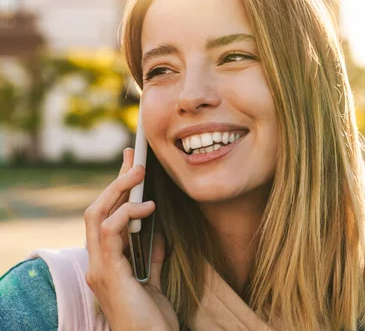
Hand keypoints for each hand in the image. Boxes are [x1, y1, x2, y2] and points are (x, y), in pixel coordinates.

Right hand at [84, 148, 178, 329]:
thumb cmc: (152, 318)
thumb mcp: (153, 280)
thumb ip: (151, 258)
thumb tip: (157, 235)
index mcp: (107, 261)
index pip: (107, 216)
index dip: (117, 189)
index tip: (132, 166)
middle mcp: (97, 262)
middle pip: (97, 210)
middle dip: (115, 181)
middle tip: (135, 159)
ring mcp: (98, 268)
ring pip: (96, 216)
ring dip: (118, 190)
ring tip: (139, 173)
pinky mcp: (107, 275)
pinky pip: (109, 233)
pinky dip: (126, 214)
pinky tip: (147, 207)